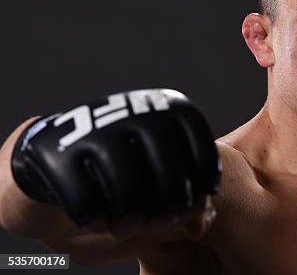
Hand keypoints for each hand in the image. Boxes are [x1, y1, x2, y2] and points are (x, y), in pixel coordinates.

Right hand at [11, 89, 221, 230]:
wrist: (54, 162)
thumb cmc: (124, 177)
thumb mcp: (161, 186)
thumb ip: (189, 203)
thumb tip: (198, 225)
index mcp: (164, 108)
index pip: (201, 147)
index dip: (204, 179)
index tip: (198, 201)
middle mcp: (132, 111)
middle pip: (169, 174)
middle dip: (168, 210)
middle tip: (159, 223)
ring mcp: (92, 130)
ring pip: (127, 190)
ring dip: (130, 221)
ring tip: (126, 226)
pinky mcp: (54, 153)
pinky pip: (85, 201)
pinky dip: (95, 220)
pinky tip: (97, 220)